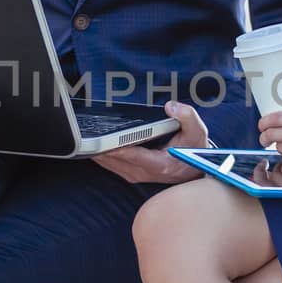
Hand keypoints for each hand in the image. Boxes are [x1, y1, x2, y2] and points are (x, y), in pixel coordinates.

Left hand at [93, 101, 208, 185]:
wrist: (196, 170)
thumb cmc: (194, 150)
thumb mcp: (197, 131)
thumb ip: (187, 116)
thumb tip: (171, 107)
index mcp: (162, 164)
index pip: (136, 156)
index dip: (119, 149)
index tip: (104, 144)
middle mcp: (147, 173)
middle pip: (118, 162)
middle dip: (101, 151)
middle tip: (85, 140)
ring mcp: (139, 175)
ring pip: (112, 166)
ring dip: (98, 155)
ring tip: (84, 142)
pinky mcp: (134, 174)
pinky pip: (113, 167)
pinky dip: (102, 159)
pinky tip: (92, 149)